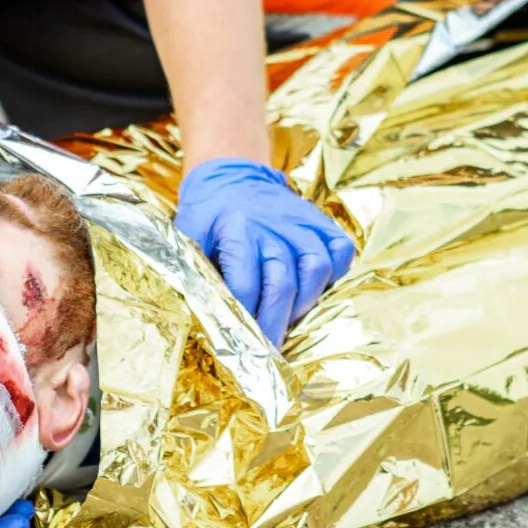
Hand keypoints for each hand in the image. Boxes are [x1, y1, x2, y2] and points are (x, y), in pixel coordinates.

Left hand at [176, 158, 355, 344]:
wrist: (232, 176)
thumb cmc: (207, 215)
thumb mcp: (187, 236)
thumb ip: (192, 270)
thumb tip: (198, 315)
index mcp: (236, 228)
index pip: (245, 282)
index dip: (244, 316)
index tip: (240, 341)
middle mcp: (272, 225)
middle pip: (282, 282)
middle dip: (275, 323)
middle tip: (268, 352)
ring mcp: (301, 222)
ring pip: (315, 268)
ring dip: (304, 301)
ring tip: (289, 318)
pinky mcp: (320, 222)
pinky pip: (340, 250)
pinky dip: (335, 273)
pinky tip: (316, 288)